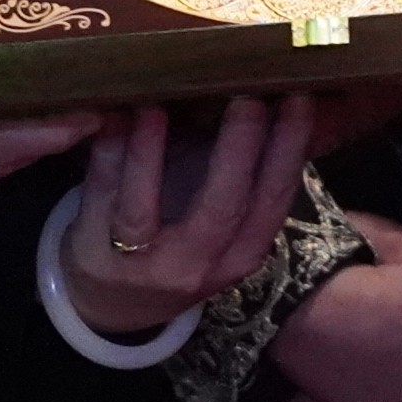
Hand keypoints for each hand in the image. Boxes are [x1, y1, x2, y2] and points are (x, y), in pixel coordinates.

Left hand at [49, 93, 330, 342]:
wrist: (116, 305)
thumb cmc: (184, 242)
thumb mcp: (226, 219)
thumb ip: (256, 167)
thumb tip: (308, 102)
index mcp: (240, 253)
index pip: (272, 201)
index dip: (288, 151)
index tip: (300, 98)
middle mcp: (196, 265)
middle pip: (221, 208)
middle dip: (237, 149)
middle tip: (247, 96)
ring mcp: (140, 265)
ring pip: (142, 209)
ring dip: (148, 154)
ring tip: (157, 105)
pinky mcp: (94, 253)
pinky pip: (99, 200)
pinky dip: (107, 157)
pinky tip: (112, 117)